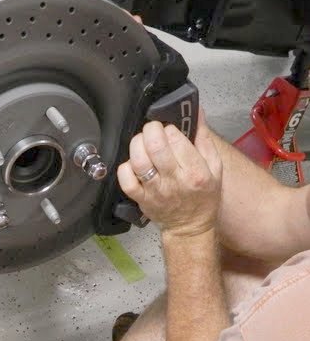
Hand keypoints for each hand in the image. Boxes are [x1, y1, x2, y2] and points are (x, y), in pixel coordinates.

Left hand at [117, 110, 222, 237]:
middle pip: (155, 147)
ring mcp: (155, 191)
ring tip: (142, 142)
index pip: (177, 139)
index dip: (170, 128)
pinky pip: (126, 180)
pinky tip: (133, 163)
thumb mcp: (215, 167)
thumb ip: (204, 139)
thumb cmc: (203, 197)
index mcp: (196, 172)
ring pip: (139, 161)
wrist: (190, 227)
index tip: (171, 130)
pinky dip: (125, 167)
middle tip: (153, 129)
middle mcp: (175, 181)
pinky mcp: (141, 199)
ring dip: (137, 144)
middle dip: (151, 130)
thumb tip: (197, 113)